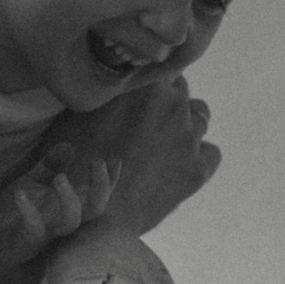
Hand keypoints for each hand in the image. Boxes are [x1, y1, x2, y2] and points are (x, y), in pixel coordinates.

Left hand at [0, 142, 116, 283]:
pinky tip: (20, 193)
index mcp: (67, 209)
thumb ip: (50, 167)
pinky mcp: (25, 244)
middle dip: (100, 187)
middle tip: (97, 161)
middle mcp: (63, 223)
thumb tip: (70, 145)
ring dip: (69, 199)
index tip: (115, 159)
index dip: (109, 180)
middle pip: (94, 209)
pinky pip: (33, 230)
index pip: (95, 195)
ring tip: (61, 178)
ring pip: (69, 222)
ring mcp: (46, 236)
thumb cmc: (14, 218)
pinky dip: (29, 212)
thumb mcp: (31, 185)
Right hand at [49, 77, 219, 237]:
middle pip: (180, 88)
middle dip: (164, 101)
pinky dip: (197, 155)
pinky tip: (177, 165)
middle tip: (143, 122)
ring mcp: (189, 137)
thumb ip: (102, 92)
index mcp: (144, 84)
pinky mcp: (198, 169)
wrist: (93, 217)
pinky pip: (211, 152)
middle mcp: (173, 104)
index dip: (146, 81)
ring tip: (162, 143)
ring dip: (184, 123)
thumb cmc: (74, 166)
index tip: (136, 96)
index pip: (158, 65)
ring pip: (200, 115)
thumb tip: (109, 84)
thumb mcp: (75, 115)